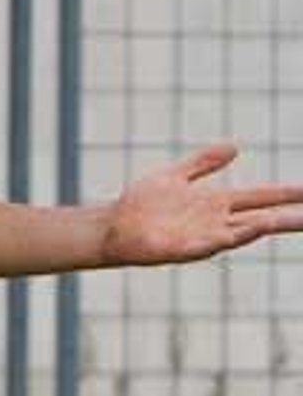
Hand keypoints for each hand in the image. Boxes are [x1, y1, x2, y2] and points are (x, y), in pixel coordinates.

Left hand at [102, 144, 302, 265]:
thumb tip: (235, 146)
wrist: (112, 226)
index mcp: (216, 203)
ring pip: (243, 232)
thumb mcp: (175, 176)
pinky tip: (249, 228)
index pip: (260, 197)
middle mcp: (216, 221)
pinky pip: (214, 243)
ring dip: (266, 225)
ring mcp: (203, 236)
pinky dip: (233, 236)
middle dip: (290, 216)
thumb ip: (203, 163)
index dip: (286, 194)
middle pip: (262, 217)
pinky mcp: (185, 248)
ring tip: (292, 219)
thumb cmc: (141, 204)